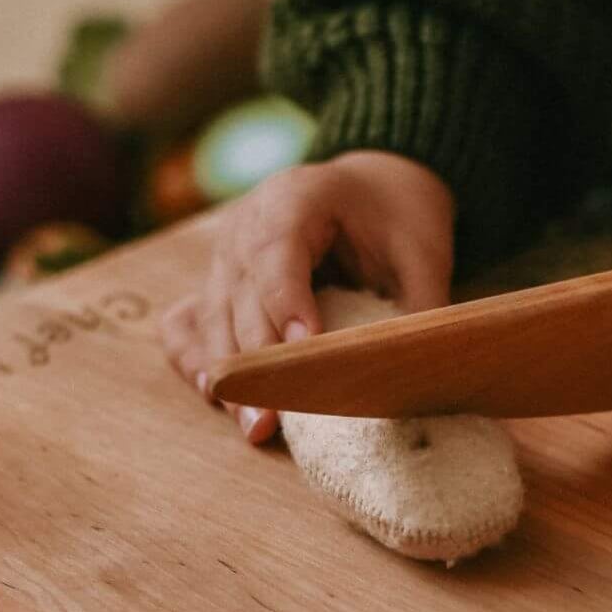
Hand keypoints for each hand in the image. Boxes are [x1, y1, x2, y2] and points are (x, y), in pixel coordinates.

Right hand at [160, 150, 454, 442]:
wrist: (370, 186)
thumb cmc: (396, 215)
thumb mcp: (422, 251)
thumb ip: (419, 307)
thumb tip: (418, 373)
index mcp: (294, 199)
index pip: (278, 255)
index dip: (287, 305)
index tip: (304, 351)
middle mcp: (245, 226)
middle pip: (240, 297)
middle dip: (257, 363)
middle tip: (275, 418)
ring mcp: (224, 257)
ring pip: (214, 321)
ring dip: (232, 377)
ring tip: (255, 426)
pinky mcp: (218, 285)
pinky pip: (189, 324)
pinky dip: (197, 360)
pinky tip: (215, 396)